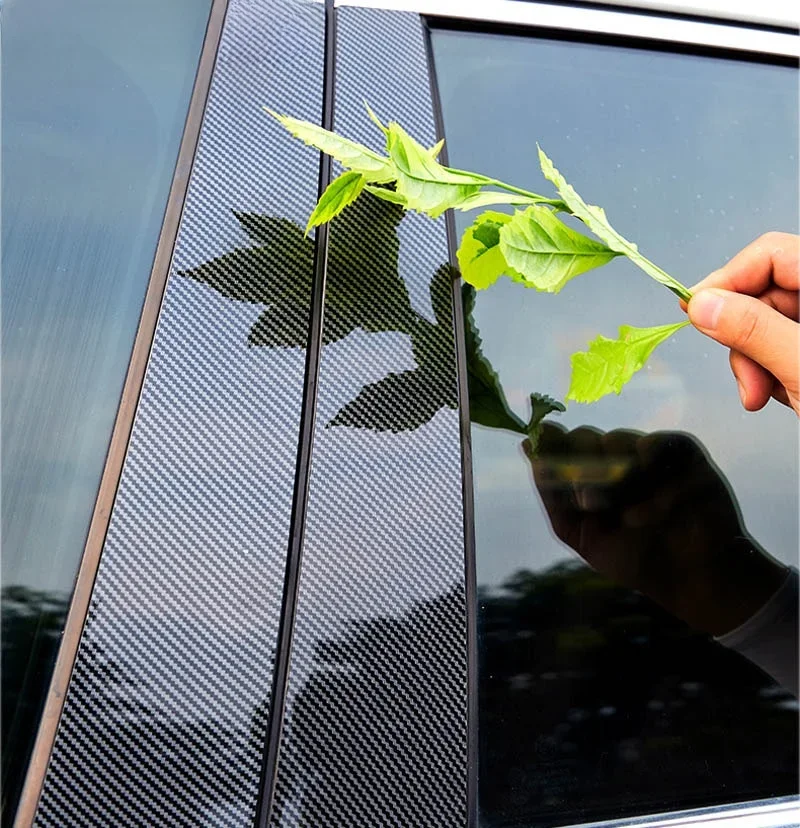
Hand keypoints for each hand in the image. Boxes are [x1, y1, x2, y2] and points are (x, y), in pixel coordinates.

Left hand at [524, 425, 786, 636]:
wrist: (691, 577)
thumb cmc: (634, 558)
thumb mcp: (581, 533)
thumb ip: (553, 493)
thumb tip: (526, 445)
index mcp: (591, 475)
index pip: (563, 446)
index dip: (551, 448)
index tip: (545, 448)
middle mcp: (618, 460)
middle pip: (585, 438)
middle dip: (581, 468)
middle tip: (590, 503)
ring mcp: (649, 454)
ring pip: (617, 439)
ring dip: (615, 477)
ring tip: (628, 518)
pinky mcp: (683, 453)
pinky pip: (656, 442)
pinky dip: (649, 467)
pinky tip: (652, 501)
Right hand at [683, 232, 798, 415]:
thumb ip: (753, 331)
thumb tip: (703, 304)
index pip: (772, 255)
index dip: (729, 280)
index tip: (695, 311)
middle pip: (766, 294)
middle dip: (743, 337)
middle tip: (745, 381)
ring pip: (768, 326)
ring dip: (754, 363)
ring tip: (763, 396)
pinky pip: (782, 348)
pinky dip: (772, 373)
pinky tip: (787, 396)